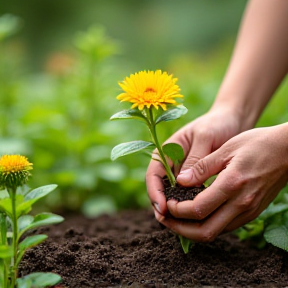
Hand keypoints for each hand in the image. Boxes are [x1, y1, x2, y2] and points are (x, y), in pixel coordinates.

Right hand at [146, 105, 243, 215]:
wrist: (232, 121)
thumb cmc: (217, 124)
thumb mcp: (205, 137)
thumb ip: (195, 158)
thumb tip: (182, 183)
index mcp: (167, 150)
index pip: (153, 174)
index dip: (155, 193)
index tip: (162, 208)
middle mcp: (171, 163)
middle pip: (160, 188)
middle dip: (162, 206)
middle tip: (171, 223)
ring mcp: (182, 172)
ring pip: (172, 195)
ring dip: (175, 209)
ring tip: (182, 225)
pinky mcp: (194, 178)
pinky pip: (187, 195)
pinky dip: (188, 206)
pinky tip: (195, 216)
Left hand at [155, 124, 287, 241]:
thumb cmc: (257, 144)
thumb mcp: (227, 148)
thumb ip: (202, 167)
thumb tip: (180, 181)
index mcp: (232, 184)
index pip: (197, 209)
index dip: (177, 210)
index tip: (167, 203)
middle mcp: (241, 203)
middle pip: (205, 232)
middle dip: (180, 229)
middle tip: (165, 219)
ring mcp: (249, 211)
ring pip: (215, 232)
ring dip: (192, 230)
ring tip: (177, 219)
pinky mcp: (252, 212)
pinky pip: (226, 227)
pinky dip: (207, 225)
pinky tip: (197, 215)